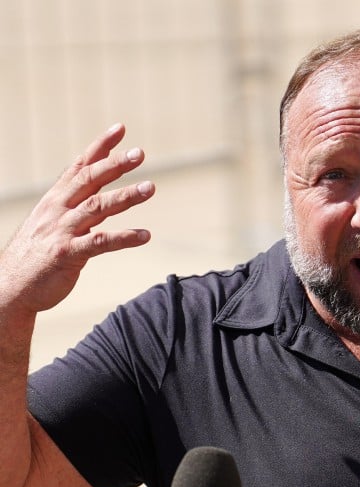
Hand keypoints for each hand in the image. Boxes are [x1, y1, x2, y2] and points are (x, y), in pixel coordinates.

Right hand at [0, 123, 154, 316]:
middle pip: (89, 180)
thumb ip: (78, 211)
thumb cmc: (36, 256)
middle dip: (115, 165)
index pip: (79, 167)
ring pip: (97, 207)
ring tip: (150, 188)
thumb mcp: (54, 226)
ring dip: (126, 196)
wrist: (11, 287)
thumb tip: (102, 198)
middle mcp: (58, 210)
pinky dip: (124, 238)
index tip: (119, 130)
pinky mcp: (67, 255)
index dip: (100, 148)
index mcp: (55, 200)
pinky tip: (145, 235)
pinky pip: (100, 242)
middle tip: (140, 153)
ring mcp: (62, 231)